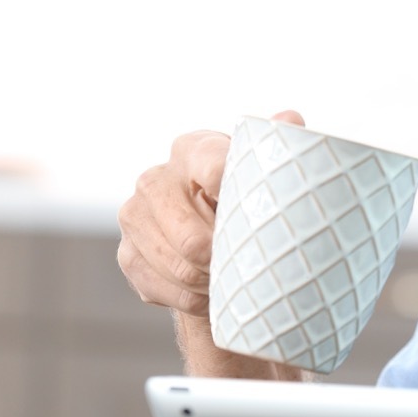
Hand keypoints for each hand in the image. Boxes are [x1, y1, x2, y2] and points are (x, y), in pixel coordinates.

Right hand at [117, 110, 304, 314]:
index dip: (235, 196)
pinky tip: (213, 290)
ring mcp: (134, 216)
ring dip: (213, 281)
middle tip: (251, 266)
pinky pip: (166, 289)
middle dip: (225, 259)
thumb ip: (279, 145)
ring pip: (180, 266)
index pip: (214, 168)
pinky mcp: (127, 255)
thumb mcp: (266, 170)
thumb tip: (290, 118)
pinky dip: (195, 298)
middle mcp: (155, 178)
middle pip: (192, 237)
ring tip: (236, 277)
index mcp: (193, 148)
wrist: (215, 233)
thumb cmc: (248, 195)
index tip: (255, 217)